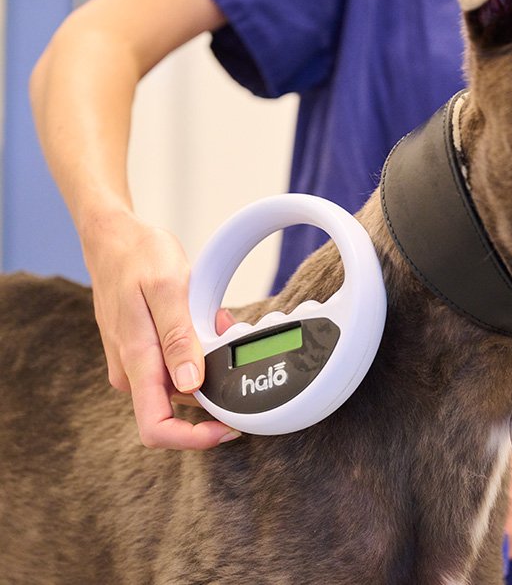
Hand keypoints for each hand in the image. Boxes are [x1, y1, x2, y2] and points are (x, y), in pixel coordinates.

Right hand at [84, 212, 238, 448]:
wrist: (111, 237)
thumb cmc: (138, 256)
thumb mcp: (168, 288)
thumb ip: (179, 338)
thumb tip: (190, 386)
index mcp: (136, 361)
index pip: (157, 428)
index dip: (194, 440)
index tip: (228, 430)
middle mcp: (132, 372)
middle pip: (177, 412)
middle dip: (214, 389)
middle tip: (233, 348)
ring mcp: (135, 364)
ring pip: (180, 387)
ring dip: (208, 368)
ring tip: (220, 325)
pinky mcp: (141, 354)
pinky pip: (175, 368)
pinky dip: (198, 354)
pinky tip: (207, 325)